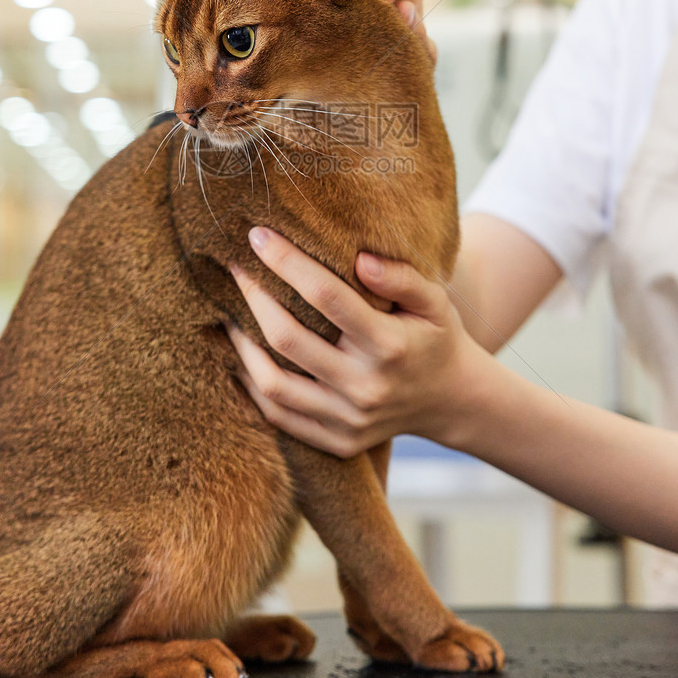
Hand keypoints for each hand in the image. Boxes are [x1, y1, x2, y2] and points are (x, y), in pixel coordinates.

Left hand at [225, 226, 479, 456]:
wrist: (451, 400)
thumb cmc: (435, 337)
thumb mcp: (435, 301)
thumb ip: (402, 277)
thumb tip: (360, 259)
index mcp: (390, 345)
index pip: (327, 296)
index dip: (288, 262)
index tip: (258, 236)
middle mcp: (366, 387)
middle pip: (288, 339)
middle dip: (253, 297)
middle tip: (234, 267)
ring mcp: (349, 420)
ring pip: (273, 384)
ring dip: (241, 344)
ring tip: (227, 311)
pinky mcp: (336, 442)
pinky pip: (278, 415)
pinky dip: (251, 383)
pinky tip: (241, 354)